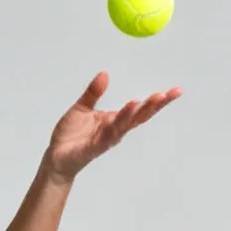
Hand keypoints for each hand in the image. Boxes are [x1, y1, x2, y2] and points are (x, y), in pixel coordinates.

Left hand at [42, 70, 181, 180]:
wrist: (56, 157)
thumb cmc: (70, 135)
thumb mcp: (82, 108)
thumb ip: (94, 92)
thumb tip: (104, 73)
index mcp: (115, 120)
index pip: (140, 109)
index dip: (156, 100)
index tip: (174, 91)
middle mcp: (116, 129)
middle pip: (140, 116)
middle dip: (156, 105)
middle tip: (171, 93)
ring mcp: (107, 138)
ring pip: (127, 123)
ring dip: (139, 111)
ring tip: (152, 98)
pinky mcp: (95, 146)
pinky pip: (110, 133)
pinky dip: (120, 122)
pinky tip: (129, 110)